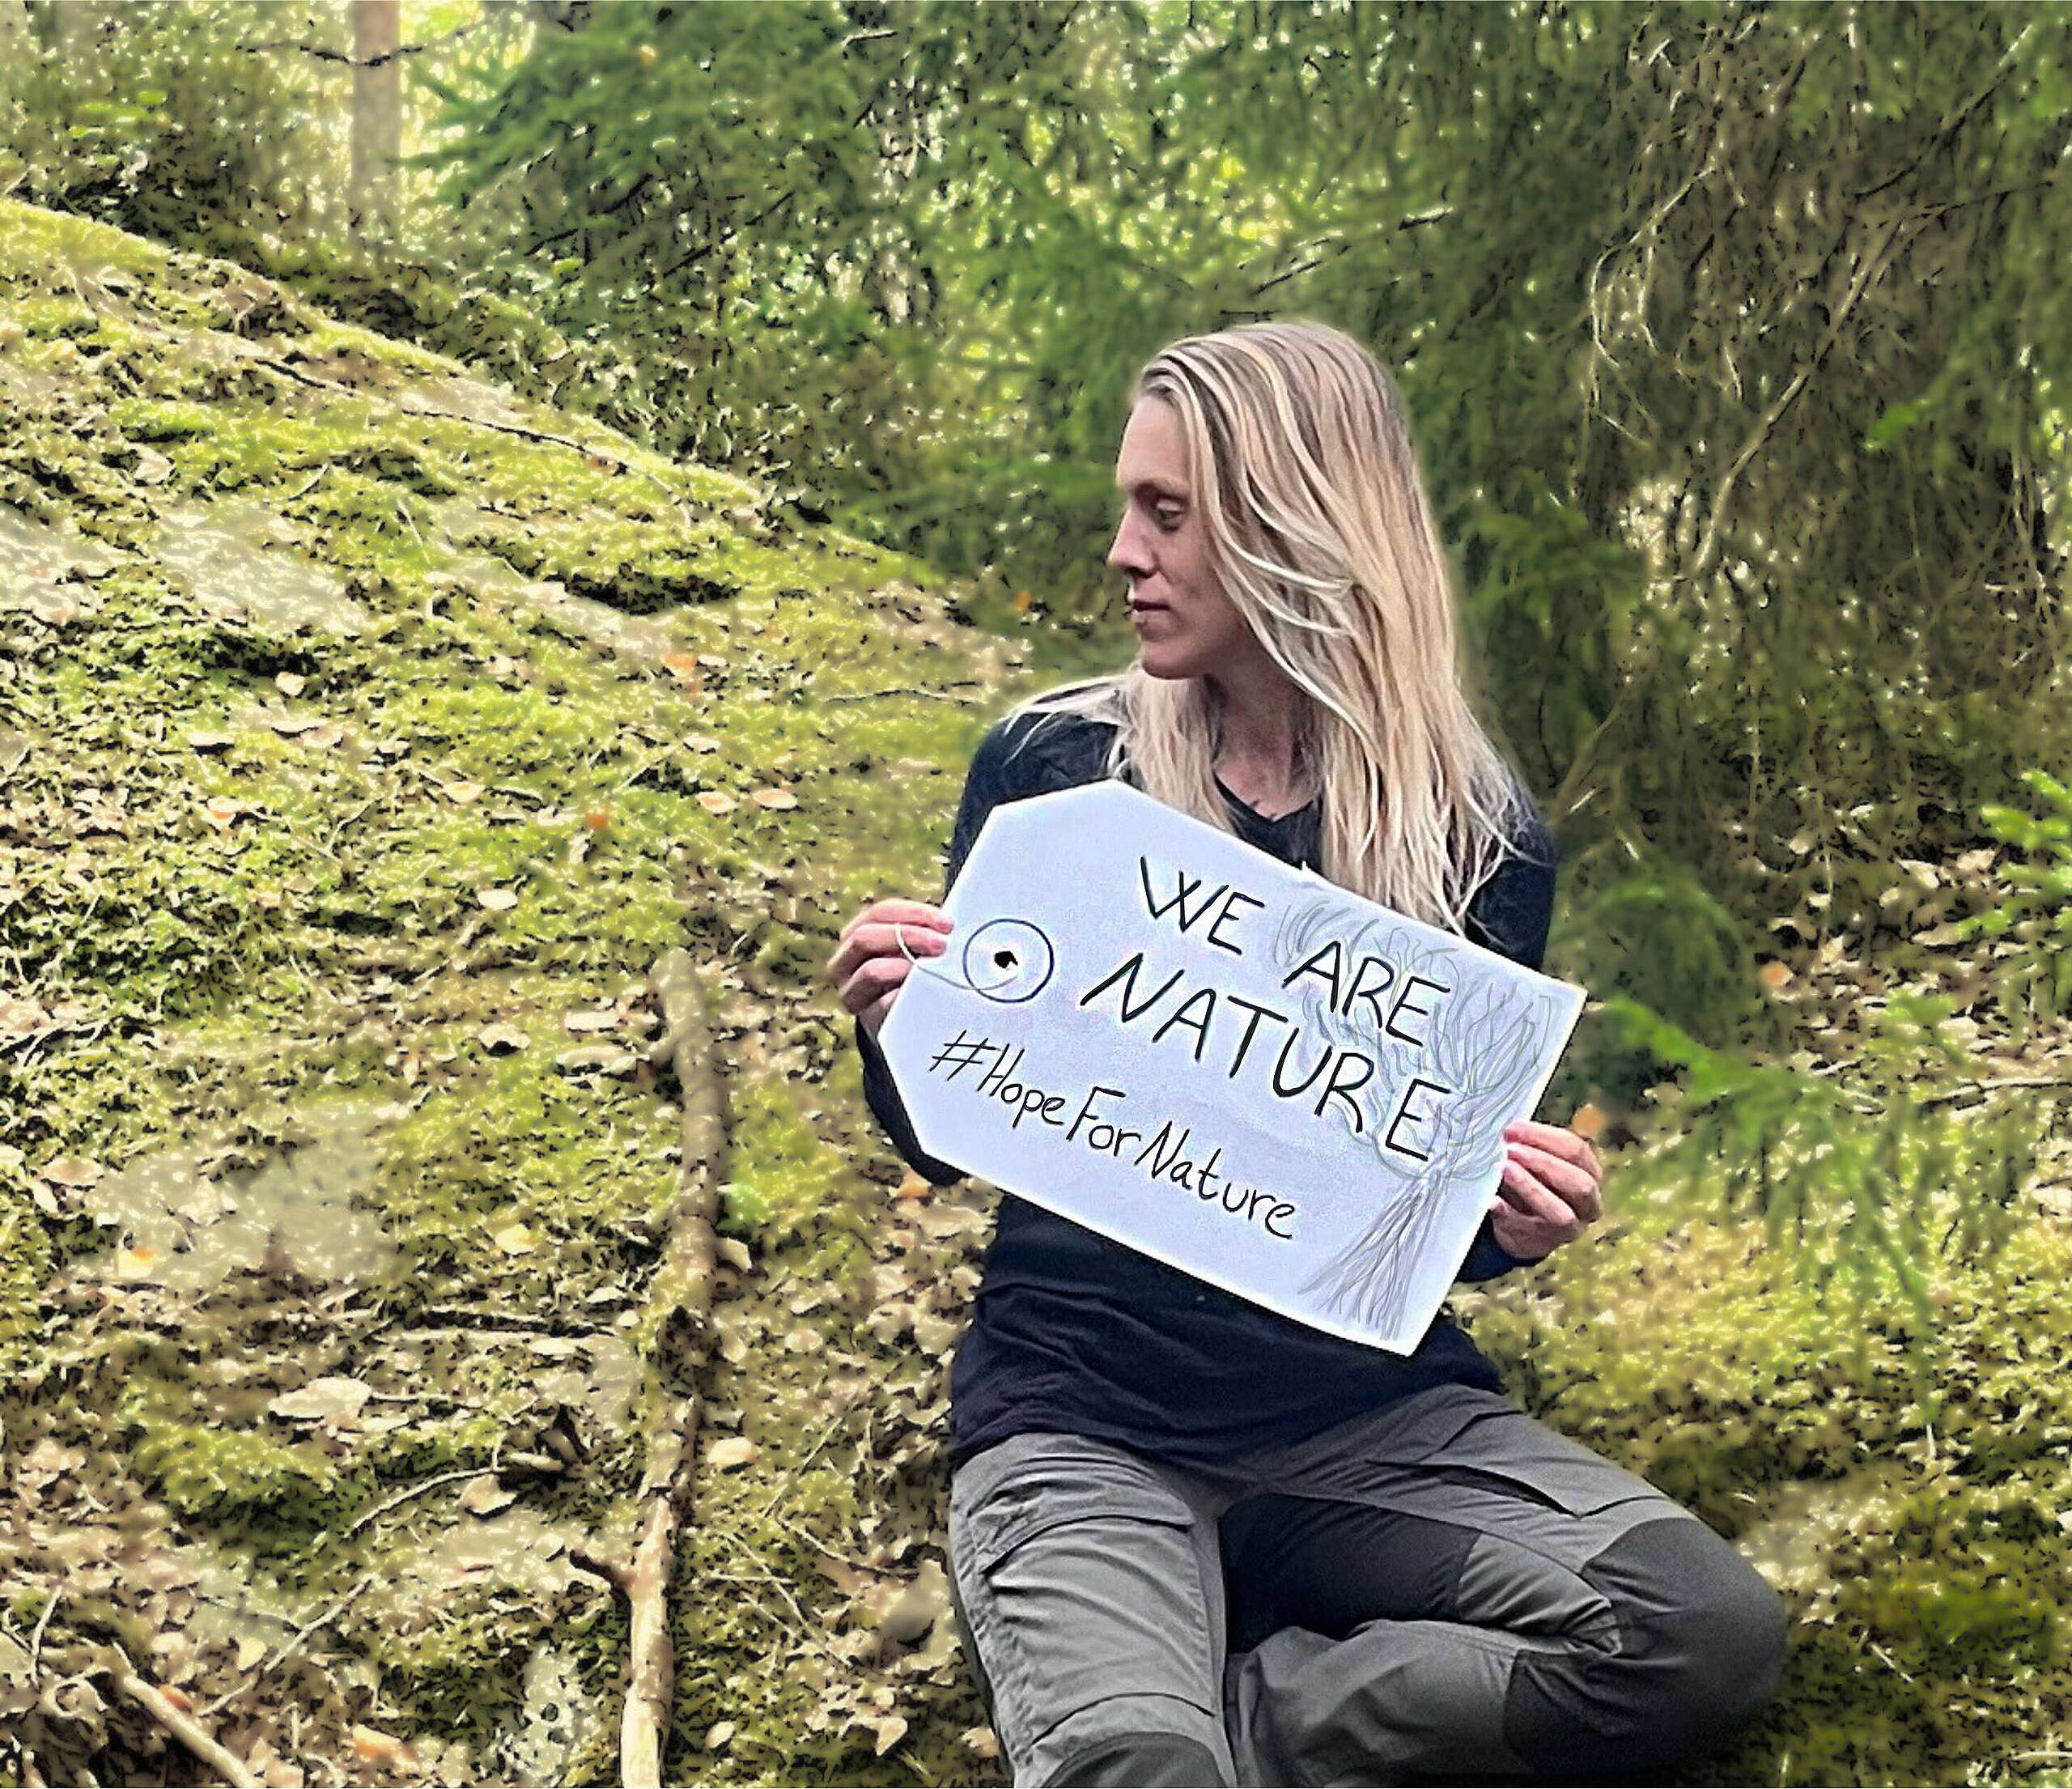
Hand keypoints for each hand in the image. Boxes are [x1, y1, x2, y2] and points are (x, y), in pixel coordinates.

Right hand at [827, 899, 953, 1038]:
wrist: (901, 1018)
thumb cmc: (908, 973)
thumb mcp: (909, 947)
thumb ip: (922, 932)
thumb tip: (948, 926)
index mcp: (855, 934)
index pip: (880, 913)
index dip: (914, 913)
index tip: (946, 924)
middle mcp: (844, 961)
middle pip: (865, 937)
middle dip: (909, 936)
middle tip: (942, 945)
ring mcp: (851, 991)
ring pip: (871, 971)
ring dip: (905, 966)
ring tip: (931, 969)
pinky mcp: (865, 1017)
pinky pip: (884, 1004)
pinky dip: (906, 995)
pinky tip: (925, 993)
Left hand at [1490, 1117, 1603, 1262]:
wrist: (1522, 1224)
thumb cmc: (1533, 1181)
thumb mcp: (1536, 1161)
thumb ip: (1530, 1146)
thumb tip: (1511, 1130)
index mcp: (1590, 1174)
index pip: (1577, 1151)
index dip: (1544, 1137)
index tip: (1514, 1128)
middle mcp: (1588, 1204)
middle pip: (1579, 1183)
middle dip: (1544, 1163)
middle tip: (1511, 1150)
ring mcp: (1569, 1229)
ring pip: (1560, 1213)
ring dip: (1531, 1188)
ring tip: (1505, 1169)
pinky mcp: (1542, 1243)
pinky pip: (1527, 1231)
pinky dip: (1509, 1215)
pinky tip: (1493, 1202)